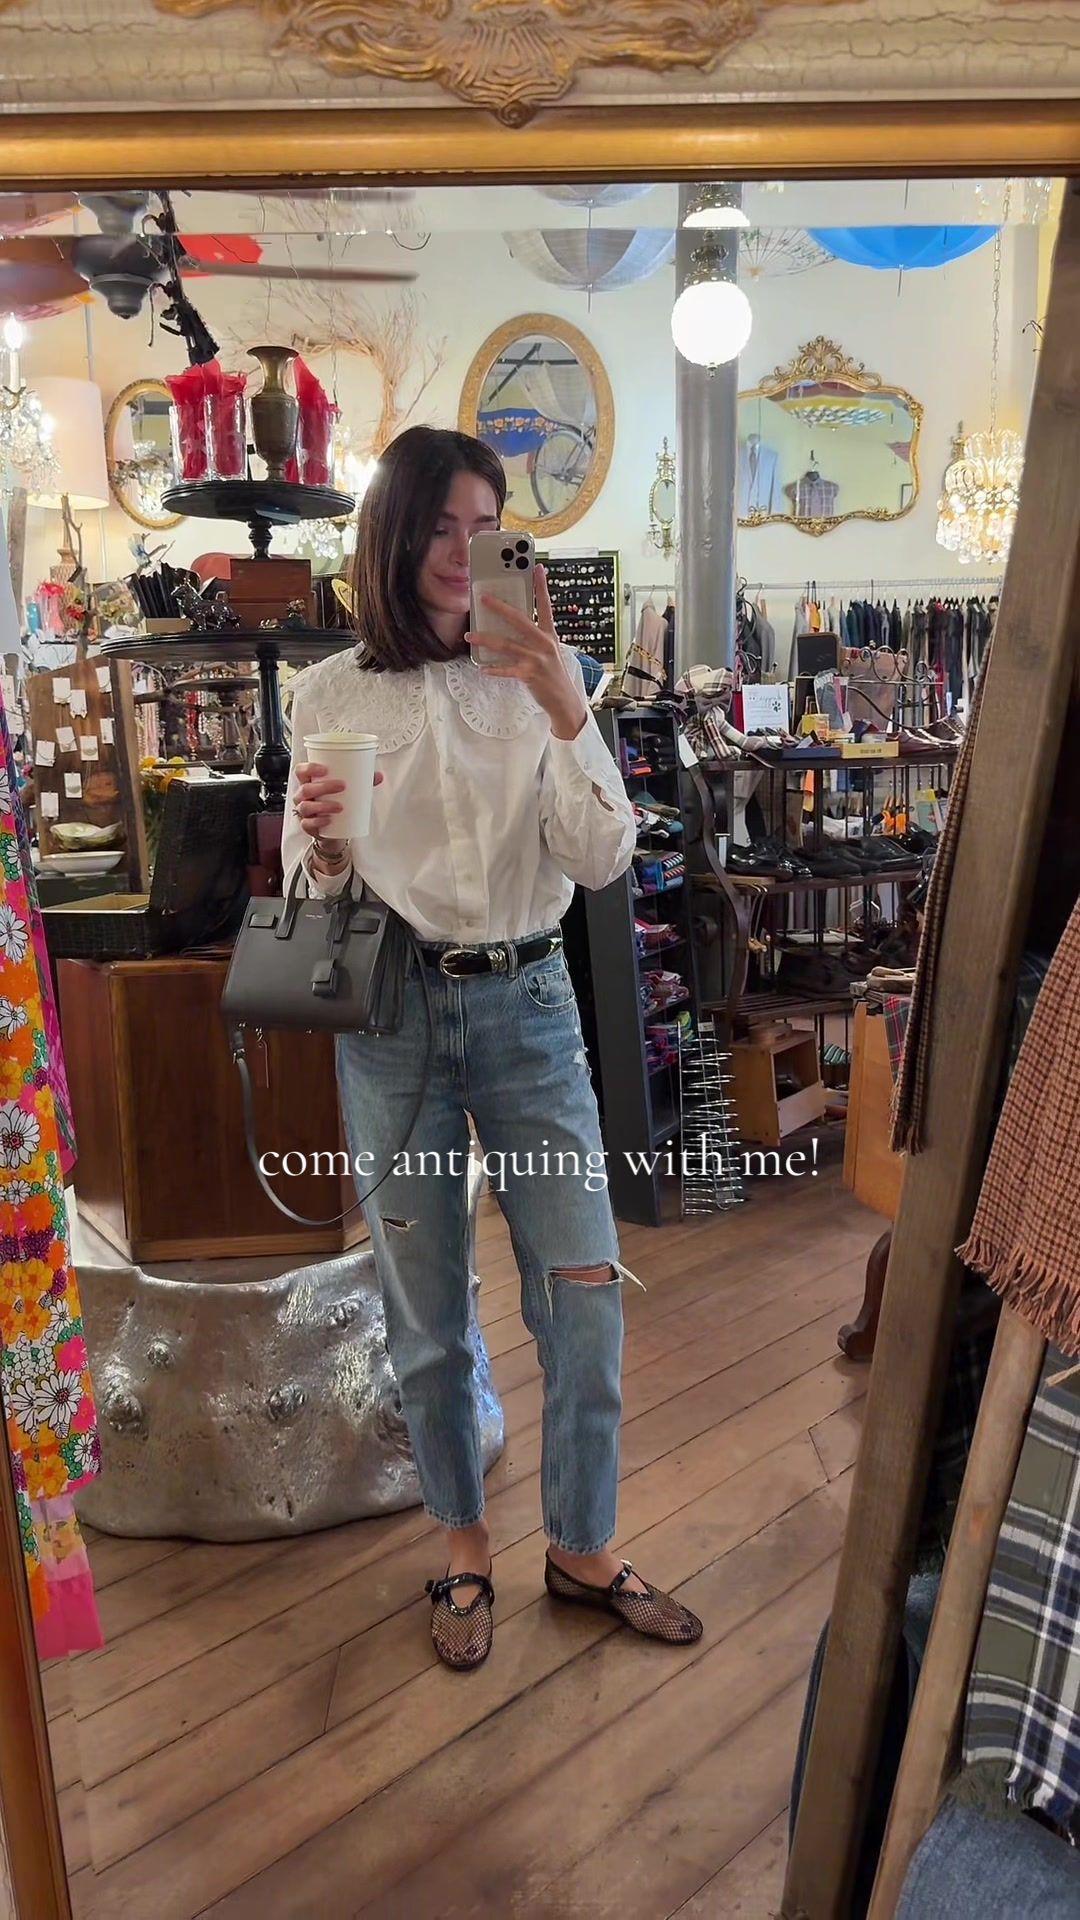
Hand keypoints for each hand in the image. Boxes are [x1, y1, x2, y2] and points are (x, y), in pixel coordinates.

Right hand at [293, 760, 382, 852]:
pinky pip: (308, 824)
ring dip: (323, 805)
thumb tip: (378, 776)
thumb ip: (361, 782)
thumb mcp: (346, 791)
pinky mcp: (307, 826)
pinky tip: (328, 820)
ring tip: (340, 806)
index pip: (301, 771)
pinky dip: (318, 822)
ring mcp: (303, 812)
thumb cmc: (335, 802)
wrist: (334, 829)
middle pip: (306, 788)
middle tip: (342, 786)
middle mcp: (302, 796)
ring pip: (306, 806)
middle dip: (323, 787)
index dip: (309, 768)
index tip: (325, 769)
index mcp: (309, 782)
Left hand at [470, 566, 588, 740]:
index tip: (537, 567)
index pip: (546, 605)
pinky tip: (482, 668)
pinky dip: (493, 669)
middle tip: (483, 598)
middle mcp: (544, 643)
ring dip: (485, 639)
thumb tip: (510, 624)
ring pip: (507, 645)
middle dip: (500, 608)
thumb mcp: (548, 651)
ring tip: (469, 636)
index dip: (542, 586)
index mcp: (549, 634)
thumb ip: (533, 637)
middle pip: (520, 620)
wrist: (564, 702)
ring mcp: (537, 659)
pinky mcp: (530, 675)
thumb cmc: (552, 674)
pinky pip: (507, 670)